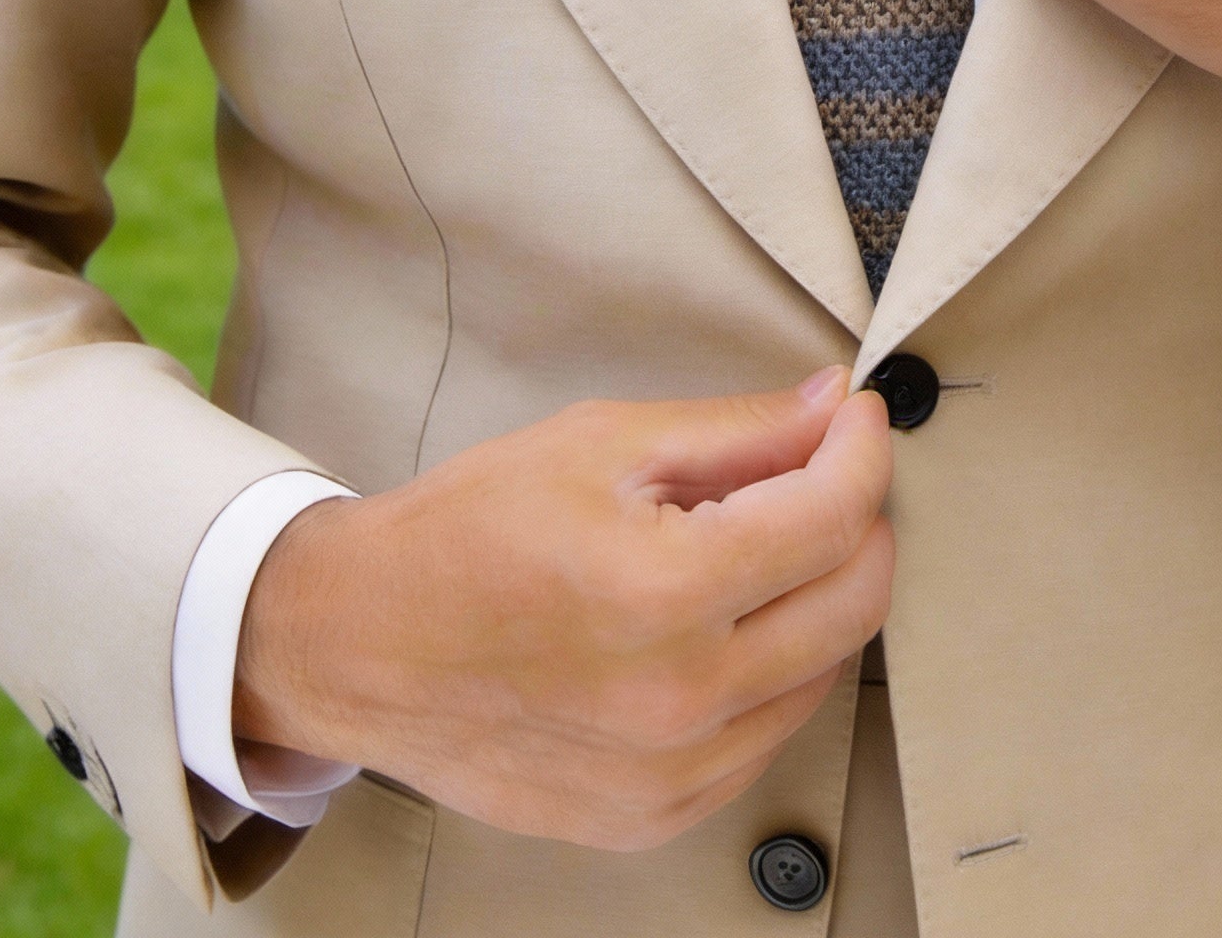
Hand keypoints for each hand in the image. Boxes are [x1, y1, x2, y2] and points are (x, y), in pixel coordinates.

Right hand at [233, 369, 893, 851]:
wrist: (359, 644)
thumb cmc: (465, 534)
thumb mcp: (602, 443)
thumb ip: (737, 430)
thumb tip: (832, 407)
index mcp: (663, 593)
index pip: (833, 518)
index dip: (862, 450)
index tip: (854, 418)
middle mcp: (678, 699)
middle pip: (854, 602)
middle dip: (858, 518)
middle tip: (822, 470)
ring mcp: (668, 775)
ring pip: (823, 673)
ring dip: (817, 595)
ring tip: (754, 544)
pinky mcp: (653, 816)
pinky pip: (765, 737)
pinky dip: (772, 670)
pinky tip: (720, 623)